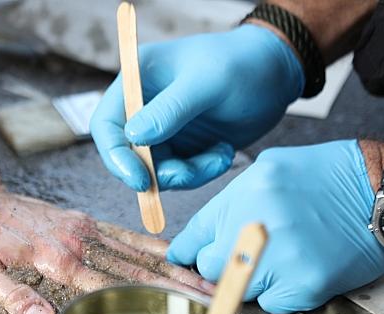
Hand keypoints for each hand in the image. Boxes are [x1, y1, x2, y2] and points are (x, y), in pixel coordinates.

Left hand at [0, 187, 212, 313]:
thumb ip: (11, 295)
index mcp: (58, 259)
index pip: (115, 286)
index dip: (153, 301)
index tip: (186, 310)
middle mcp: (79, 241)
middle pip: (138, 270)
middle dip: (179, 286)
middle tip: (217, 300)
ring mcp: (83, 228)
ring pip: (138, 251)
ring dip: (174, 268)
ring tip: (209, 280)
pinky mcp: (82, 221)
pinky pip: (124, 235)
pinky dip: (152, 247)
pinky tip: (173, 256)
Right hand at [90, 24, 304, 191]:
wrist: (278, 73)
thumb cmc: (242, 63)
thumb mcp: (207, 83)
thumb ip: (170, 110)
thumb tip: (133, 138)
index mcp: (137, 80)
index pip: (106, 124)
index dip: (116, 156)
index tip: (140, 180)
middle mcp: (143, 107)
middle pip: (128, 156)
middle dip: (157, 173)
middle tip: (187, 174)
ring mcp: (163, 130)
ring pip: (156, 171)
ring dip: (187, 174)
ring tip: (219, 155)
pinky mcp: (183, 147)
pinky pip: (181, 174)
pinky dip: (201, 172)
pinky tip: (223, 153)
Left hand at [167, 140, 383, 313]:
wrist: (383, 193)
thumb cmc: (326, 177)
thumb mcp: (268, 170)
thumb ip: (229, 203)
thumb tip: (196, 239)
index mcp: (245, 195)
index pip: (193, 238)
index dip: (186, 253)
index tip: (183, 261)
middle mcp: (257, 227)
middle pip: (210, 269)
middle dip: (220, 266)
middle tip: (243, 257)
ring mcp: (281, 260)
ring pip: (239, 290)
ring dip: (251, 280)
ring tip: (279, 258)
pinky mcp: (305, 285)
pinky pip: (271, 304)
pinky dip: (280, 293)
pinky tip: (298, 269)